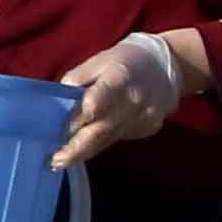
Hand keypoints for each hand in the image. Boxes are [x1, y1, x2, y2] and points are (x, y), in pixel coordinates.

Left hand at [53, 33, 194, 166]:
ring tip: (62, 160)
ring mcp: (144, 117)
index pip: (103, 95)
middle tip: (57, 161)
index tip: (67, 128)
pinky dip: (101, 143)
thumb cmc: (123, 62)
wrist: (165, 67)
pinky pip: (119, 138)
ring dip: (84, 150)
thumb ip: (77, 80)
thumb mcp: (98, 61)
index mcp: (119, 76)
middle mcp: (134, 99)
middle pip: (103, 127)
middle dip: (78, 147)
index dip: (86, 111)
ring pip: (109, 138)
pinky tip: (88, 145)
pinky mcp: (149, 128)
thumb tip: (58, 103)